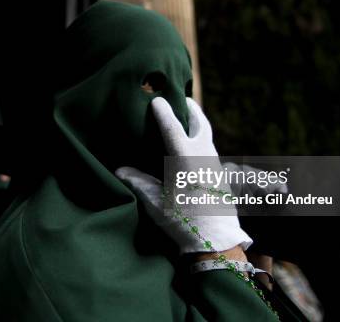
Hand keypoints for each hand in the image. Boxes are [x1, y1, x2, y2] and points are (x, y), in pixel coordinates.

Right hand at [116, 97, 251, 253]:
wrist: (216, 241)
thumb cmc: (183, 220)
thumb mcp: (155, 202)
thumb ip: (138, 182)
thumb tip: (120, 170)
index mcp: (185, 158)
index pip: (173, 127)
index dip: (163, 111)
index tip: (156, 99)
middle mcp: (203, 155)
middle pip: (200, 123)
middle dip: (190, 108)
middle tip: (182, 98)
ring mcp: (214, 164)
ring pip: (207, 135)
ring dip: (197, 123)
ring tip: (186, 119)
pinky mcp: (219, 175)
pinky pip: (210, 148)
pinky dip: (201, 139)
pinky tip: (193, 147)